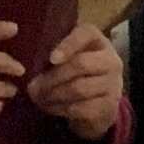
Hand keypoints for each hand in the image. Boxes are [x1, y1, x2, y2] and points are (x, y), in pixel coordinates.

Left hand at [26, 24, 125, 141]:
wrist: (100, 100)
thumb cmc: (76, 71)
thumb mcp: (68, 55)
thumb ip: (53, 51)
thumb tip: (30, 62)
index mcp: (97, 41)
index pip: (86, 34)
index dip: (68, 45)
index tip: (51, 59)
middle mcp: (111, 60)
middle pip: (81, 64)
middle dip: (52, 77)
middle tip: (32, 86)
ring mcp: (113, 84)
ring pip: (79, 89)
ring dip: (53, 95)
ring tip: (37, 98)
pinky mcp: (109, 105)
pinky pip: (82, 108)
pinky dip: (61, 109)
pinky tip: (50, 107)